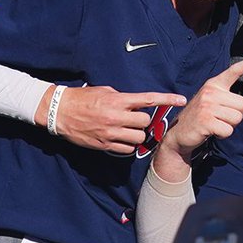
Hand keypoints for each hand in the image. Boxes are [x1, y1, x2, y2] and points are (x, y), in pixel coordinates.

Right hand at [47, 86, 186, 154]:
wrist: (61, 113)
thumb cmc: (84, 98)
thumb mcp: (105, 92)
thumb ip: (123, 98)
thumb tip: (136, 104)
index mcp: (118, 101)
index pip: (148, 99)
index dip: (167, 99)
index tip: (181, 99)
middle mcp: (116, 117)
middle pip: (145, 123)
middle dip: (145, 121)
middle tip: (137, 119)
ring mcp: (110, 133)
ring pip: (138, 139)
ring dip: (138, 135)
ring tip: (130, 130)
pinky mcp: (104, 145)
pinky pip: (126, 150)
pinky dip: (128, 146)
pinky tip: (123, 139)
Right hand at [152, 55, 242, 181]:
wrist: (179, 133)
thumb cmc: (202, 117)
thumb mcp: (218, 105)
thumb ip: (236, 103)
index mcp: (214, 85)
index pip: (233, 72)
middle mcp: (210, 92)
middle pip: (242, 104)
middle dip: (237, 115)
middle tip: (222, 118)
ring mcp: (207, 106)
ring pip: (237, 118)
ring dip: (230, 126)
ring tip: (216, 124)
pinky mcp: (205, 121)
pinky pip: (228, 130)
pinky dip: (223, 134)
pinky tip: (213, 131)